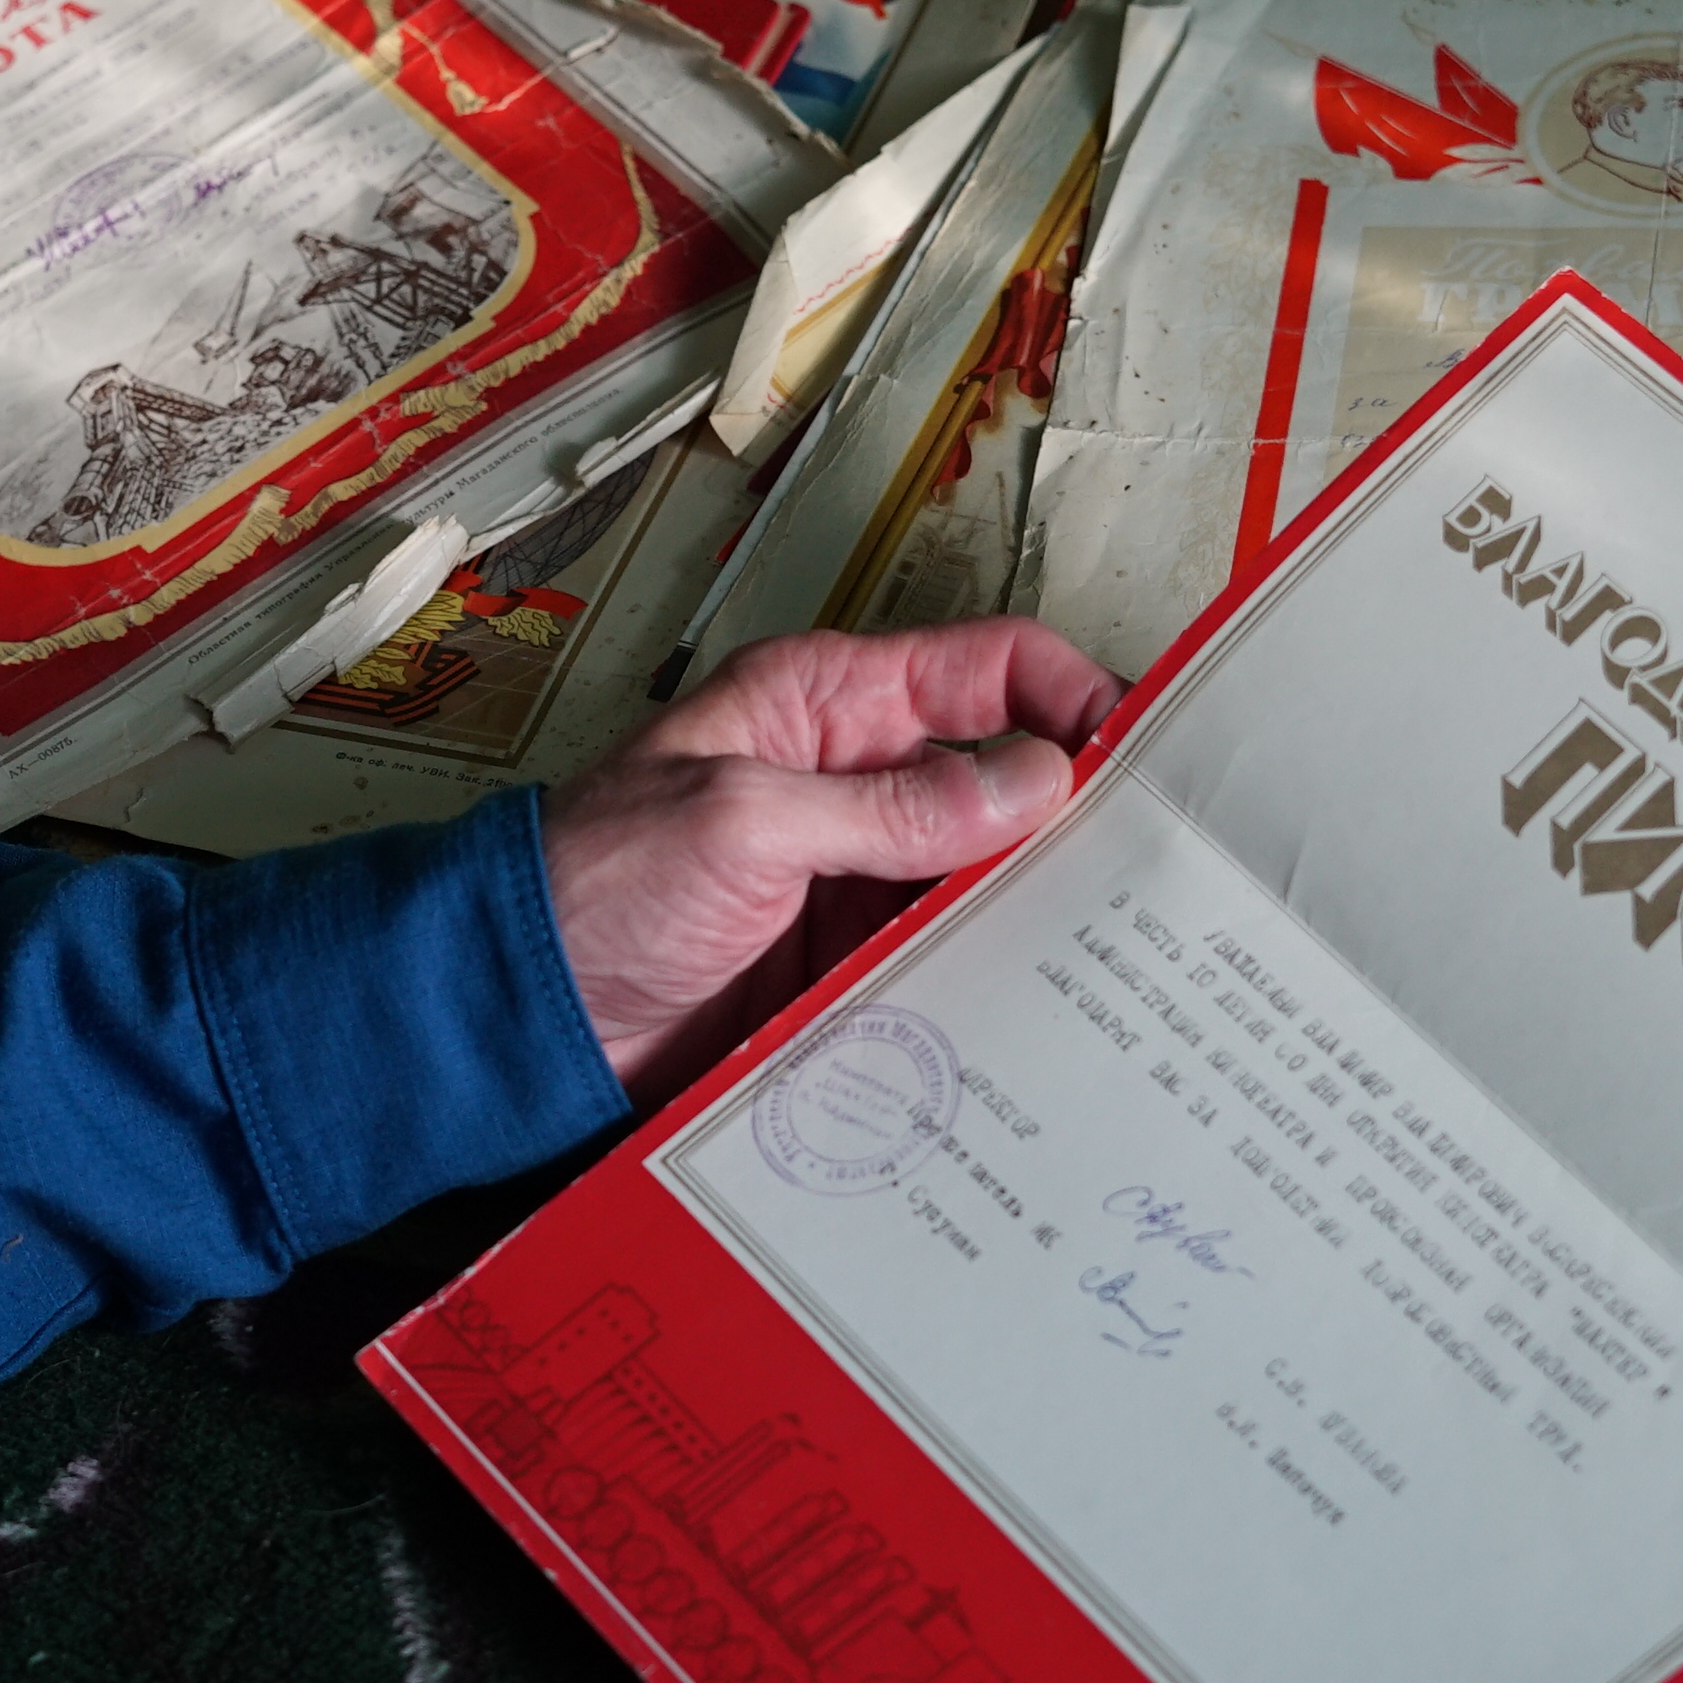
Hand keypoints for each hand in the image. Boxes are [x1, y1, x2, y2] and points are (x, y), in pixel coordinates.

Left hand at [543, 618, 1121, 1102]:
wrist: (524, 1016)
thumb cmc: (591, 886)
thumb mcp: (741, 822)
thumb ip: (889, 807)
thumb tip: (1032, 780)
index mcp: (823, 705)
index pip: (983, 666)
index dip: (1069, 692)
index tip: (1140, 747)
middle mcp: (854, 783)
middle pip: (1006, 778)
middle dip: (1078, 813)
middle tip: (1159, 862)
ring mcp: (857, 880)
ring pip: (987, 879)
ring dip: (1040, 908)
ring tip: (1122, 946)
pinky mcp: (849, 965)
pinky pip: (947, 961)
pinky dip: (993, 979)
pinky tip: (1044, 1007)